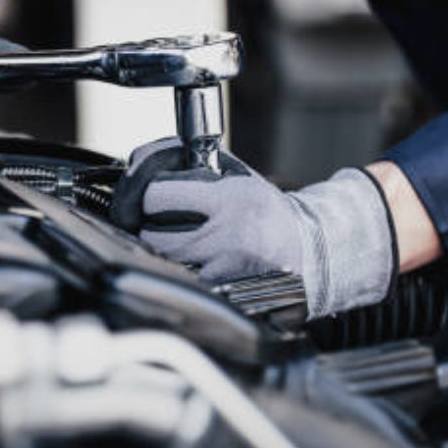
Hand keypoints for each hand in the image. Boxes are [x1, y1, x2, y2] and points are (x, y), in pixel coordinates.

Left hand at [110, 138, 397, 318]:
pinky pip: (184, 279)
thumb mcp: (234, 175)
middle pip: (154, 235)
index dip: (146, 195)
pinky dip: (179, 270)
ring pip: (166, 261)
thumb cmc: (262, 208)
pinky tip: (189, 259)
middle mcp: (226, 234)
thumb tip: (142, 158)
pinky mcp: (224, 289)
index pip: (158, 196)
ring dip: (159, 249)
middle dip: (146, 226)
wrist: (305, 248)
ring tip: (170, 237)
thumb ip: (192, 163)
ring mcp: (224, 267)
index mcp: (227, 198)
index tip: (150, 196)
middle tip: (152, 220)